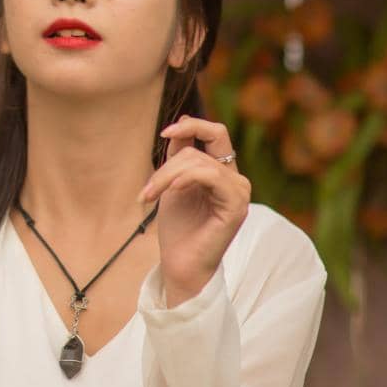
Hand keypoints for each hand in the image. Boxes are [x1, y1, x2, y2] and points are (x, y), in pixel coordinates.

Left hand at [137, 115, 251, 304]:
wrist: (180, 265)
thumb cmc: (178, 229)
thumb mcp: (172, 184)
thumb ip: (179, 156)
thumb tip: (182, 121)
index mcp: (223, 172)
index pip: (216, 133)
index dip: (191, 126)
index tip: (165, 133)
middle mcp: (236, 180)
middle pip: (200, 148)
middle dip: (167, 164)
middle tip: (147, 189)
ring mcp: (239, 192)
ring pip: (199, 162)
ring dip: (167, 176)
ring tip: (149, 196)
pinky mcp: (237, 206)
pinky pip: (211, 176)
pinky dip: (185, 179)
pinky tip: (171, 191)